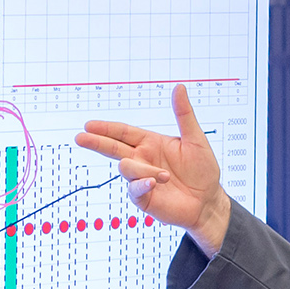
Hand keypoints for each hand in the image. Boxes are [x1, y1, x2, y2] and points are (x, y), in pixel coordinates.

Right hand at [75, 84, 230, 255]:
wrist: (208, 201)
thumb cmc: (203, 170)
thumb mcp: (196, 139)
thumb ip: (184, 115)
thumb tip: (179, 87)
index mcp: (150, 143)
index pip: (123, 132)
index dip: (106, 128)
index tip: (89, 124)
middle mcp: (142, 159)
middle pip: (113, 148)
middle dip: (97, 142)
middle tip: (80, 137)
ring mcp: (141, 178)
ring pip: (126, 168)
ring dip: (143, 169)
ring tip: (165, 176)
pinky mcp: (144, 197)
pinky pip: (134, 189)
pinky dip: (142, 184)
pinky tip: (153, 182)